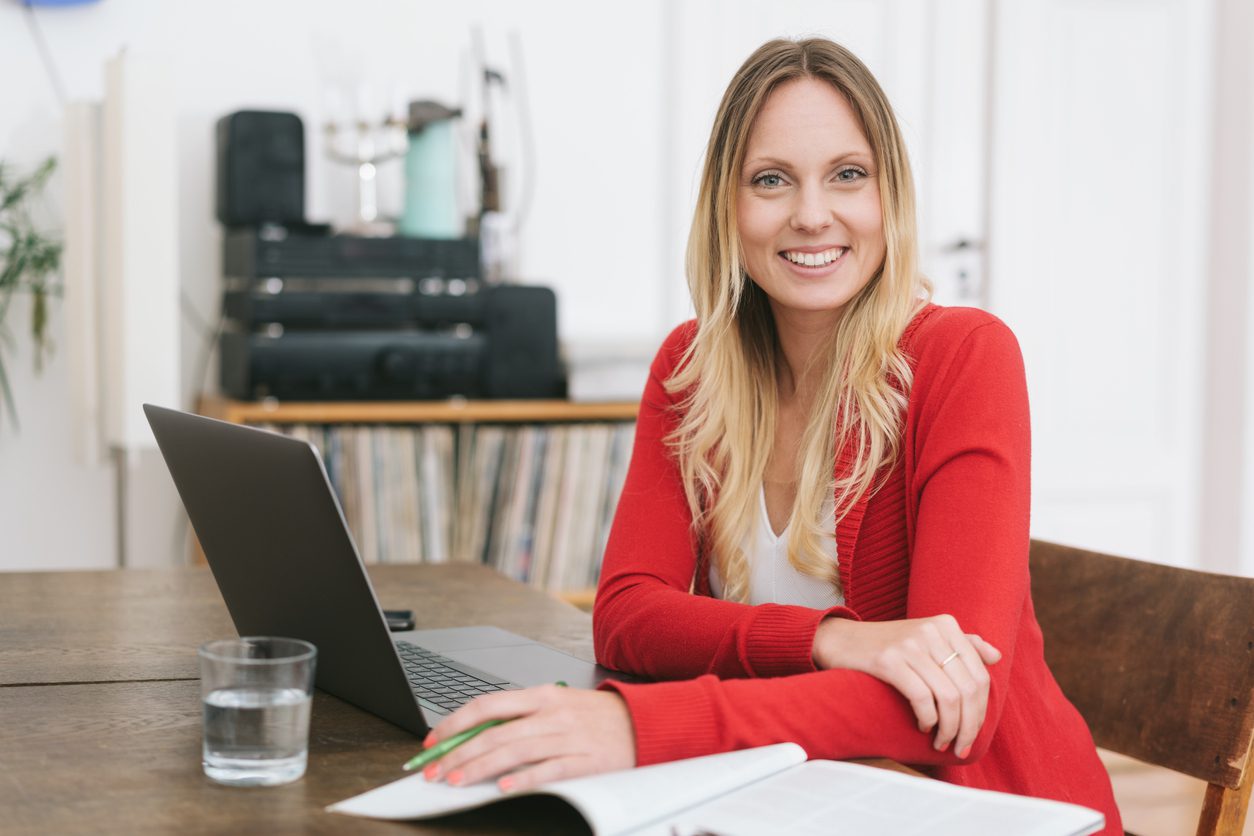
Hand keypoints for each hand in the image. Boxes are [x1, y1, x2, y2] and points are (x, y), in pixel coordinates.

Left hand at [420, 684, 635, 791]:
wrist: (644, 724)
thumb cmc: (596, 717)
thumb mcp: (557, 705)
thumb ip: (521, 716)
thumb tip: (475, 734)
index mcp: (541, 695)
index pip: (487, 705)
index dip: (455, 724)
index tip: (432, 742)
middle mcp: (551, 713)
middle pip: (495, 731)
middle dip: (459, 752)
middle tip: (434, 770)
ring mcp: (568, 737)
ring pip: (515, 750)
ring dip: (480, 766)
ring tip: (456, 781)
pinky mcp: (585, 761)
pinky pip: (549, 770)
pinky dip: (524, 779)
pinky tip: (503, 788)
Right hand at [812, 614, 1000, 756]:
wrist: (841, 640)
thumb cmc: (887, 645)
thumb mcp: (926, 637)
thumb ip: (962, 643)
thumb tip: (995, 656)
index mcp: (946, 625)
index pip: (980, 675)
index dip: (980, 710)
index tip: (972, 732)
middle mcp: (931, 631)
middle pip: (968, 689)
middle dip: (969, 726)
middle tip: (961, 746)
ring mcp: (910, 645)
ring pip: (948, 697)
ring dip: (949, 729)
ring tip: (942, 742)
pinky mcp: (888, 660)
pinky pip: (921, 698)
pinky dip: (927, 719)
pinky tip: (923, 726)